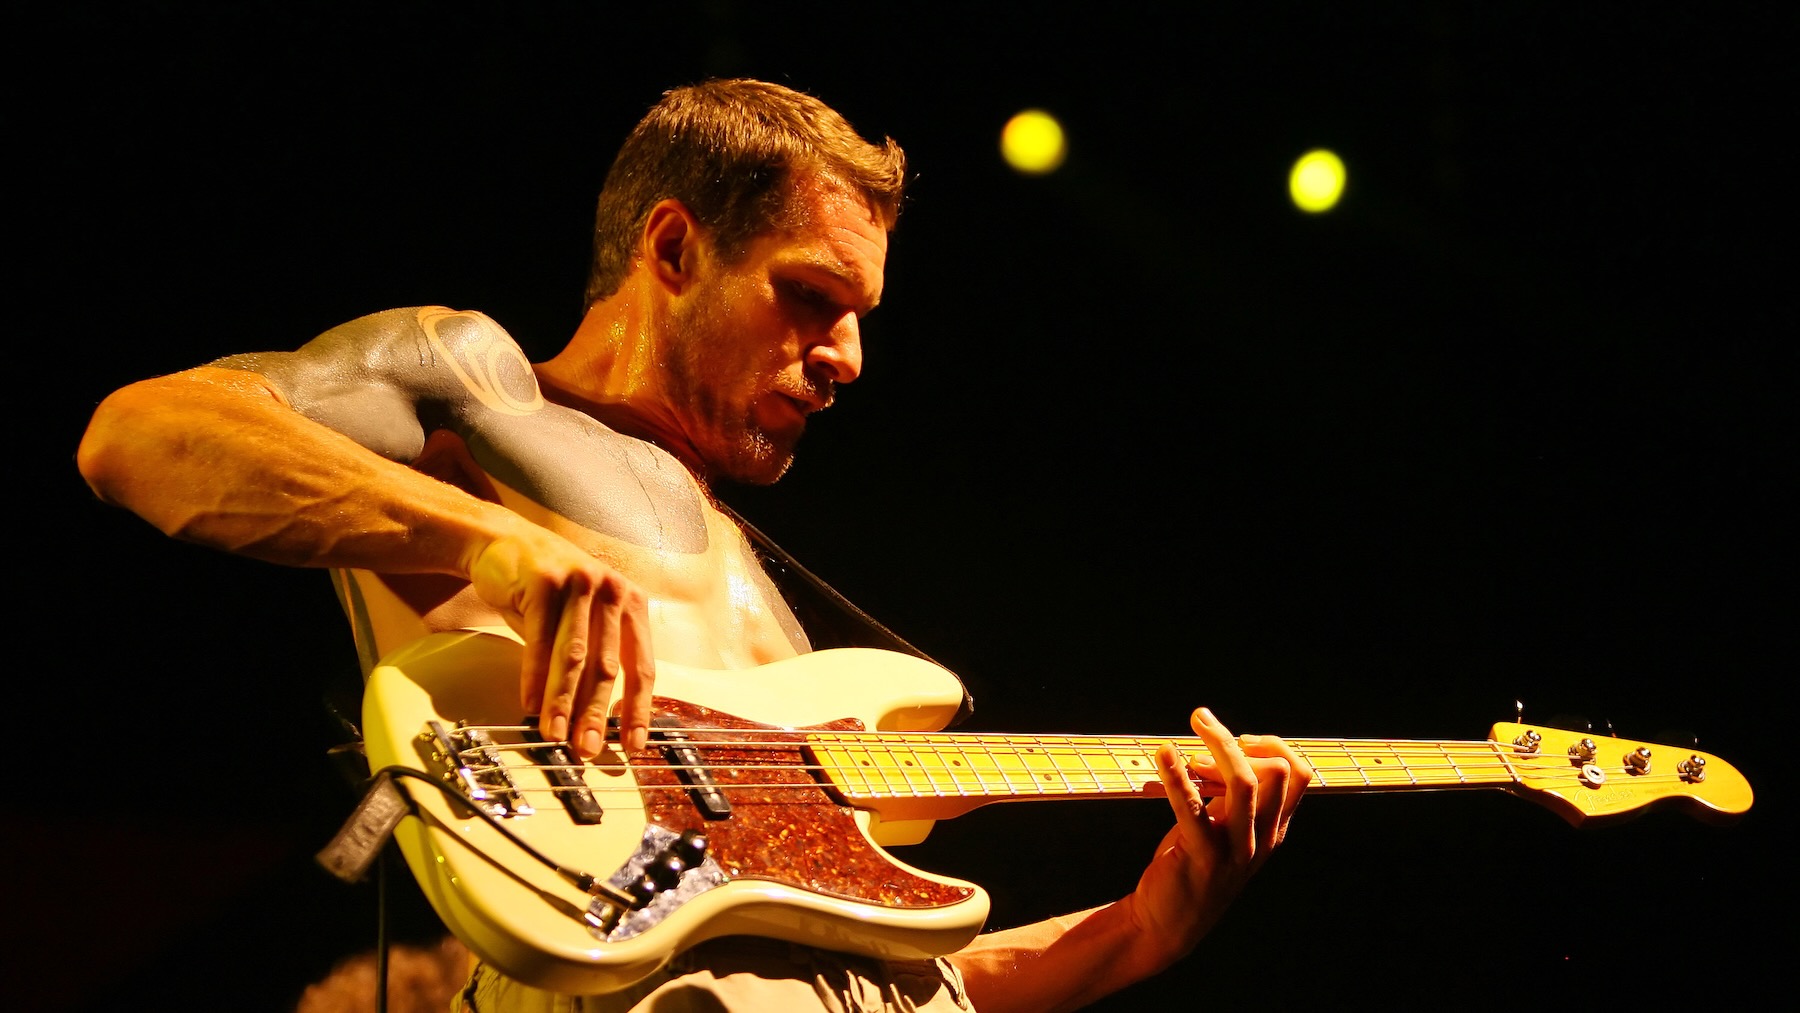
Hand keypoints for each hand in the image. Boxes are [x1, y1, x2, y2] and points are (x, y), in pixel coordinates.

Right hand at [467, 525, 654, 757]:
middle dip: (596, 714)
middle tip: (588, 749)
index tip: (633, 744)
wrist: (502, 541)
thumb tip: (596, 718)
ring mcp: (580, 584)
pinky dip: (534, 678)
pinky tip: (530, 705)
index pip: (641, 665)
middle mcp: (612, 591)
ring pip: (573, 657)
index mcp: (631, 603)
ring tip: (556, 735)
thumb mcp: (581, 619)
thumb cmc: (546, 590)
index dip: (638, 708)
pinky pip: (540, 642)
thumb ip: (594, 659)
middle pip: (607, 666)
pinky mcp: (545, 583)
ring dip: (564, 702)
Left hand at [1127, 707, 1311, 964]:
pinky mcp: (1202, 856)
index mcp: (1273, 828)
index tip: (1237, 740)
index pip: (1299, 774)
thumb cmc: (1194, 864)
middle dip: (1240, 743)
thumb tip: (1224, 746)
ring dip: (1218, 746)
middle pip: (1277, 771)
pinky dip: (1175, 775)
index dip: (1271, 746)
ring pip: (1244, 783)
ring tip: (1194, 725)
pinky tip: (1163, 754)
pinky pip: (1191, 807)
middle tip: (1201, 735)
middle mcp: (1262, 838)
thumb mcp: (1225, 827)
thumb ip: (1233, 794)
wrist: (1168, 923)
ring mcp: (1236, 850)